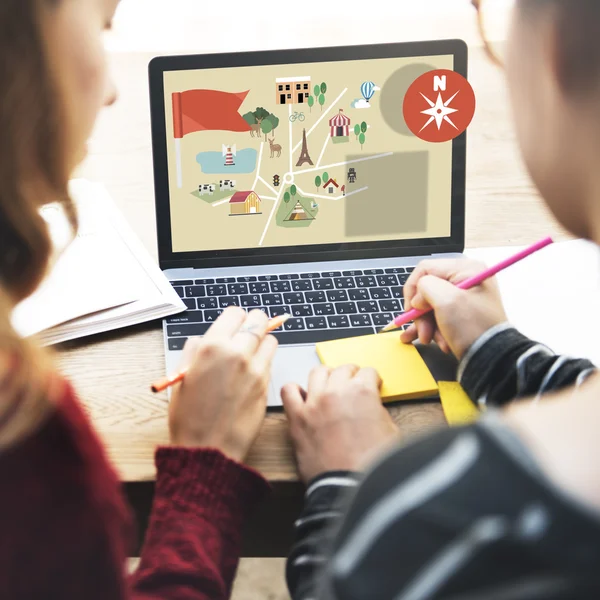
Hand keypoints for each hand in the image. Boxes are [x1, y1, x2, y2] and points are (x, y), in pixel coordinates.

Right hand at [168, 307, 277, 461]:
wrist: (208, 449)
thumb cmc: (188, 417)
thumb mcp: (181, 377)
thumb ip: (194, 351)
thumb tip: (203, 340)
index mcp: (212, 347)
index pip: (235, 313)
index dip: (234, 318)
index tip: (232, 325)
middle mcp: (237, 353)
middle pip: (258, 320)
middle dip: (253, 323)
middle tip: (247, 332)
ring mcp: (256, 369)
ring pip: (270, 339)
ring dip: (262, 341)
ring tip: (250, 353)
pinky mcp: (267, 384)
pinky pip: (271, 361)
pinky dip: (265, 361)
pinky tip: (251, 372)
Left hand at [281, 365, 397, 482]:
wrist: (350, 488)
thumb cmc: (372, 465)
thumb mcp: (391, 432)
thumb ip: (378, 411)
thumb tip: (371, 407)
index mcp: (362, 392)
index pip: (367, 372)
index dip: (371, 380)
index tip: (371, 385)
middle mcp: (336, 392)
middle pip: (343, 369)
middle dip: (351, 375)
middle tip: (352, 385)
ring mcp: (314, 403)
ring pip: (317, 372)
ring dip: (326, 376)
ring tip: (329, 386)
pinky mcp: (297, 418)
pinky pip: (288, 391)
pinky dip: (294, 390)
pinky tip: (303, 397)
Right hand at [400, 258, 507, 358]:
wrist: (492, 358)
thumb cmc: (473, 327)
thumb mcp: (446, 301)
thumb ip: (425, 288)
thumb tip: (418, 298)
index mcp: (466, 269)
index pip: (425, 269)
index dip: (413, 289)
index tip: (411, 310)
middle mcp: (466, 280)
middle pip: (427, 290)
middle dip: (421, 313)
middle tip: (423, 331)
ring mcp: (464, 297)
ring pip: (431, 305)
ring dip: (426, 324)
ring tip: (430, 339)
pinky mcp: (462, 314)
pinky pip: (439, 316)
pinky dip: (433, 328)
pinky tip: (431, 340)